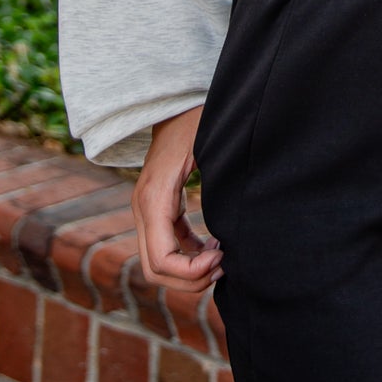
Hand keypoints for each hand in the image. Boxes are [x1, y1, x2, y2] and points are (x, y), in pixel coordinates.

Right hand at [132, 106, 221, 295]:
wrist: (177, 101)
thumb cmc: (198, 120)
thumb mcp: (212, 148)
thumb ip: (220, 182)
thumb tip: (237, 223)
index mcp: (155, 199)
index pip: (161, 261)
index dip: (191, 273)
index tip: (222, 259)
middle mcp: (143, 208)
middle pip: (155, 271)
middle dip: (190, 280)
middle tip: (224, 265)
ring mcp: (146, 210)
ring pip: (158, 264)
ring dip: (188, 271)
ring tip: (222, 259)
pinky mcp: (157, 208)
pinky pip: (166, 246)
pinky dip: (187, 256)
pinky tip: (214, 248)